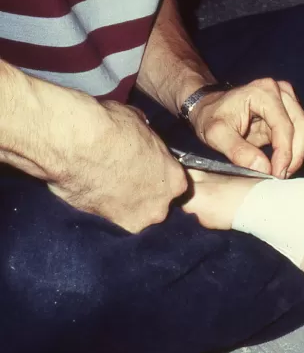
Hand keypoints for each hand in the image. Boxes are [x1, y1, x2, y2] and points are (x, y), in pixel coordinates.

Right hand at [48, 101, 187, 232]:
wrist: (78, 143)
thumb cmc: (112, 127)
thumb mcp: (140, 124)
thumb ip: (147, 139)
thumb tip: (142, 134)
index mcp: (175, 179)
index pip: (172, 183)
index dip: (157, 178)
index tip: (143, 172)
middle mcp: (162, 204)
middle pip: (156, 204)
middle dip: (142, 195)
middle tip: (122, 182)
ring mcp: (138, 219)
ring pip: (134, 216)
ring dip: (123, 207)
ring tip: (104, 192)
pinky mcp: (111, 228)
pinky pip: (111, 224)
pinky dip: (102, 214)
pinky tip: (92, 201)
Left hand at [189, 79, 303, 178]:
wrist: (211, 108)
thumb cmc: (211, 117)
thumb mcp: (216, 135)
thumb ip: (238, 151)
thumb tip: (265, 169)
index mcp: (264, 92)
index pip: (284, 126)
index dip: (284, 153)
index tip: (277, 175)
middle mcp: (282, 91)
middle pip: (302, 127)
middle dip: (295, 156)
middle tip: (281, 176)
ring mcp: (289, 100)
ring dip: (298, 155)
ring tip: (280, 172)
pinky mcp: (291, 111)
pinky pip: (302, 134)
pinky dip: (296, 151)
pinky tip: (282, 163)